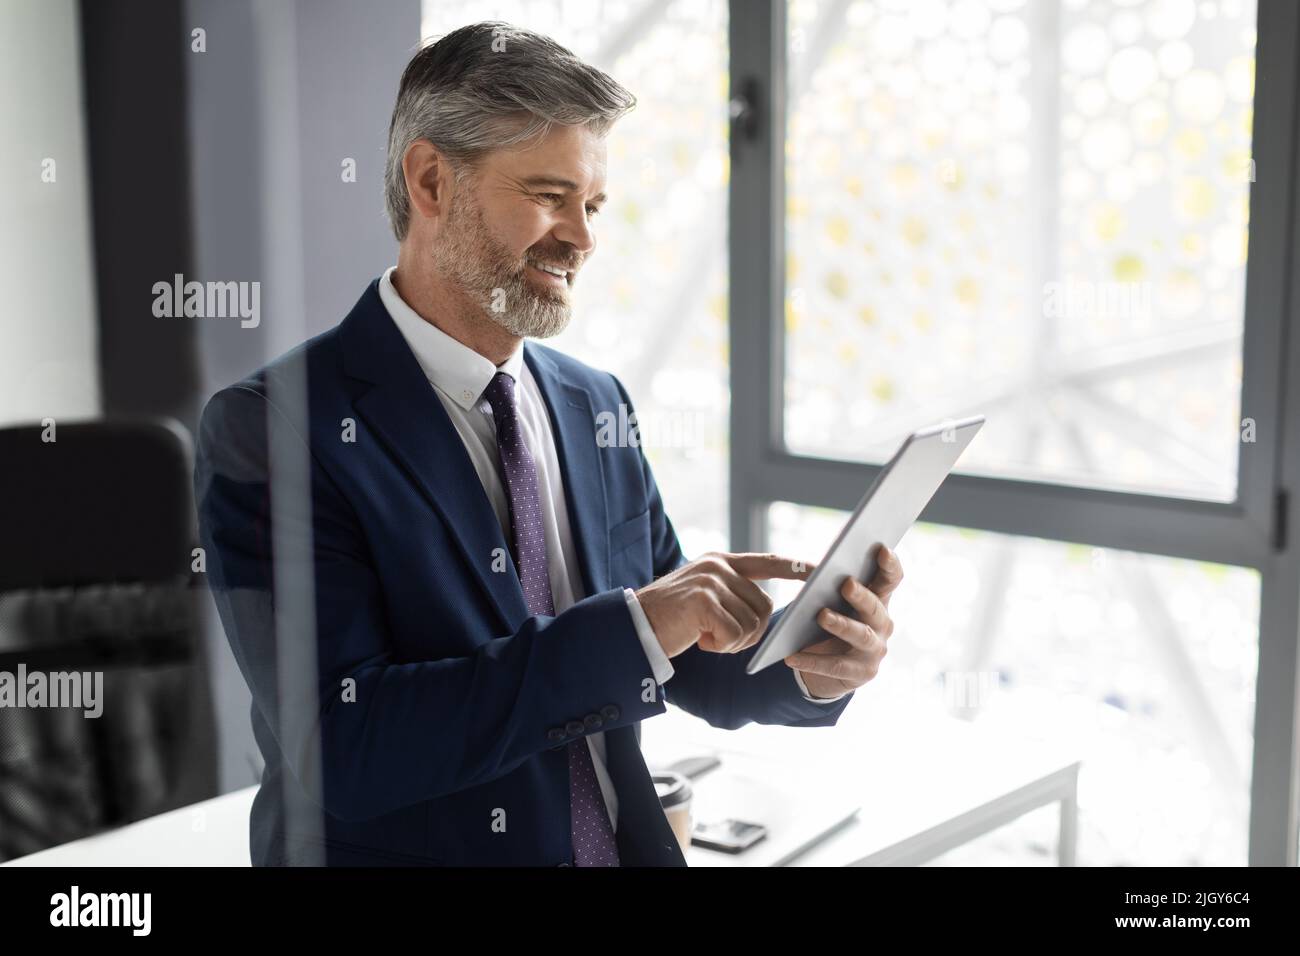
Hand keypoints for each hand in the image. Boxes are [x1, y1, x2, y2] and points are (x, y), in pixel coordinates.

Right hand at [636, 553, 812, 657]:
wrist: (633, 626)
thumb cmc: (670, 619)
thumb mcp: (703, 596)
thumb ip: (731, 592)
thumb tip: (766, 610)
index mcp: (721, 562)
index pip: (768, 562)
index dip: (796, 567)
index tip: (820, 569)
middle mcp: (718, 566)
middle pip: (764, 607)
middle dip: (749, 633)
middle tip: (718, 638)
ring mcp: (711, 582)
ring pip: (751, 624)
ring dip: (733, 642)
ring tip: (705, 637)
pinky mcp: (704, 602)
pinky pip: (735, 635)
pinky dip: (720, 647)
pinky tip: (698, 641)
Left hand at [785, 545, 902, 698]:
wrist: (829, 666)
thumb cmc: (831, 623)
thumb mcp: (834, 602)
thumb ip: (832, 586)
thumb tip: (817, 569)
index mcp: (878, 599)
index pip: (891, 579)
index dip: (890, 565)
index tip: (881, 548)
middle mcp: (883, 624)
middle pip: (875, 607)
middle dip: (862, 595)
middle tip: (846, 584)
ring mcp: (875, 650)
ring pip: (861, 635)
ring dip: (842, 624)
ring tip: (821, 616)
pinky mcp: (862, 673)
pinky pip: (836, 666)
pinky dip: (813, 661)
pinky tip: (792, 657)